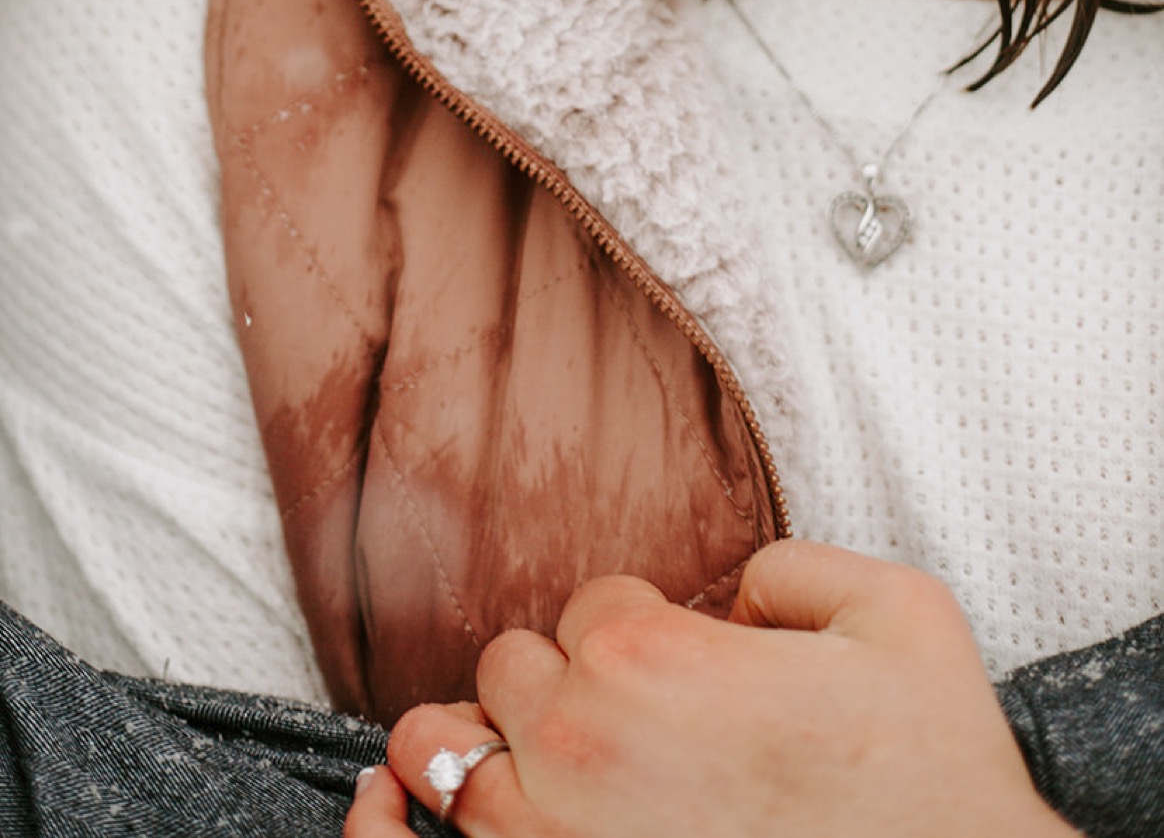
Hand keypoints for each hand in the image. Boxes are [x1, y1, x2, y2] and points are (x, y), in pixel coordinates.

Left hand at [347, 544, 1073, 836]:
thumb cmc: (930, 782)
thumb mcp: (896, 613)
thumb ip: (794, 567)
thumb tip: (738, 596)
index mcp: (647, 653)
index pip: (591, 608)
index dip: (646, 634)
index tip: (693, 676)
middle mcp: (580, 741)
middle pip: (510, 671)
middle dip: (566, 687)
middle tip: (634, 728)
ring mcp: (554, 837)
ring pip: (448, 762)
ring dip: (496, 758)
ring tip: (556, 778)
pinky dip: (475, 833)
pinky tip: (525, 825)